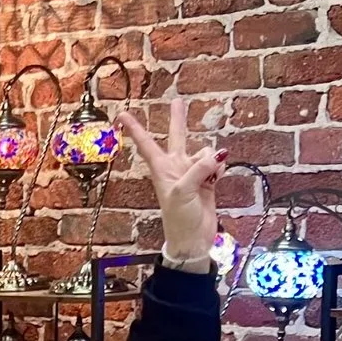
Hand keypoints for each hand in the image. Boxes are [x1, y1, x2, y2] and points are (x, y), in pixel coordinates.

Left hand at [112, 97, 221, 268]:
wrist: (193, 239)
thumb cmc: (179, 218)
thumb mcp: (182, 192)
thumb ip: (198, 169)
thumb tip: (217, 154)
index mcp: (161, 169)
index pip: (146, 144)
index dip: (135, 129)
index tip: (122, 115)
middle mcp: (175, 167)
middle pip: (177, 137)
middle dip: (179, 120)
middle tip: (178, 101)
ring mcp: (192, 173)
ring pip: (204, 152)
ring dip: (210, 160)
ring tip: (208, 179)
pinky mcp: (207, 180)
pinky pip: (216, 164)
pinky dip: (219, 168)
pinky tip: (217, 178)